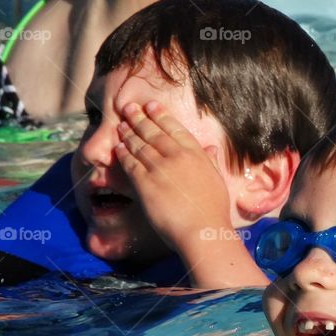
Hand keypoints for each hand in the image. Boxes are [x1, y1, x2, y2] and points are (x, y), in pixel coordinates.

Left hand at [116, 100, 230, 252]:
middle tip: (128, 108)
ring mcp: (160, 169)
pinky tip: (118, 148)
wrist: (202, 230)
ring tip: (121, 125)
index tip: (151, 106)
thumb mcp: (217, 181)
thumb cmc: (213, 211)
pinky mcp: (145, 183)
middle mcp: (177, 157)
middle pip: (153, 132)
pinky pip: (130, 163)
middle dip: (139, 118)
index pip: (175, 129)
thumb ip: (211, 162)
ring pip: (139, 145)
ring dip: (128, 133)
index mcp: (196, 155)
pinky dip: (123, 153)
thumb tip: (211, 148)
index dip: (161, 115)